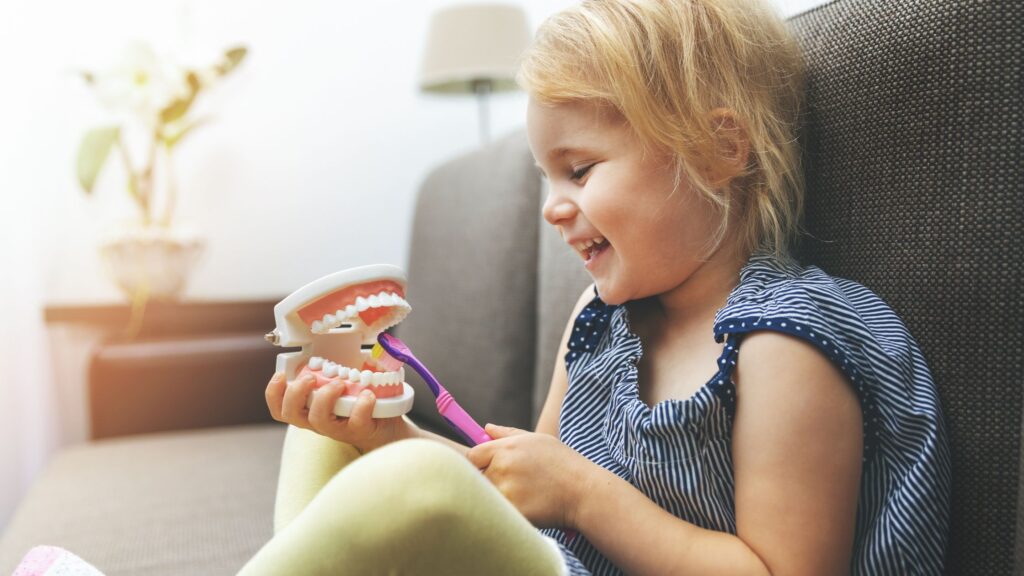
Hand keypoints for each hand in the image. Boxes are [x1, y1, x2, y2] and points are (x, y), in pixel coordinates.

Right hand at [264, 371, 411, 451]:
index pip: (280, 408)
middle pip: (290, 413)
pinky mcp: (360, 431)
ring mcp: (338, 428)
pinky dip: (361, 406)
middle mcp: (318, 421)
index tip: (281, 375)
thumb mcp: (339, 388)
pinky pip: (355, 422)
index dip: (274, 393)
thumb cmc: (359, 405)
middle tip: (311, 377)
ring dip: (325, 397)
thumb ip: (331, 371)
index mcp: (309, 409)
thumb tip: (332, 340)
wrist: (385, 430)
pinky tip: (368, 395)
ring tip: (339, 383)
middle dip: (295, 392)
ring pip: (318, 420)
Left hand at [467, 424, 594, 528]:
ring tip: (523, 496)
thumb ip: (507, 433)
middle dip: (490, 482)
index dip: (478, 464)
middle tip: (513, 485)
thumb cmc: (562, 463)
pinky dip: (507, 513)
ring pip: (487, 497)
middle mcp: (502, 467)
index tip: (489, 469)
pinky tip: (526, 508)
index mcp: (506, 448)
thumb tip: (486, 428)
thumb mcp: (537, 440)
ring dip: (498, 498)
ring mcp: (507, 491)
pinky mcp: (512, 512)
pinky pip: (498, 513)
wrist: (584, 491)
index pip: (472, 456)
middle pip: (477, 478)